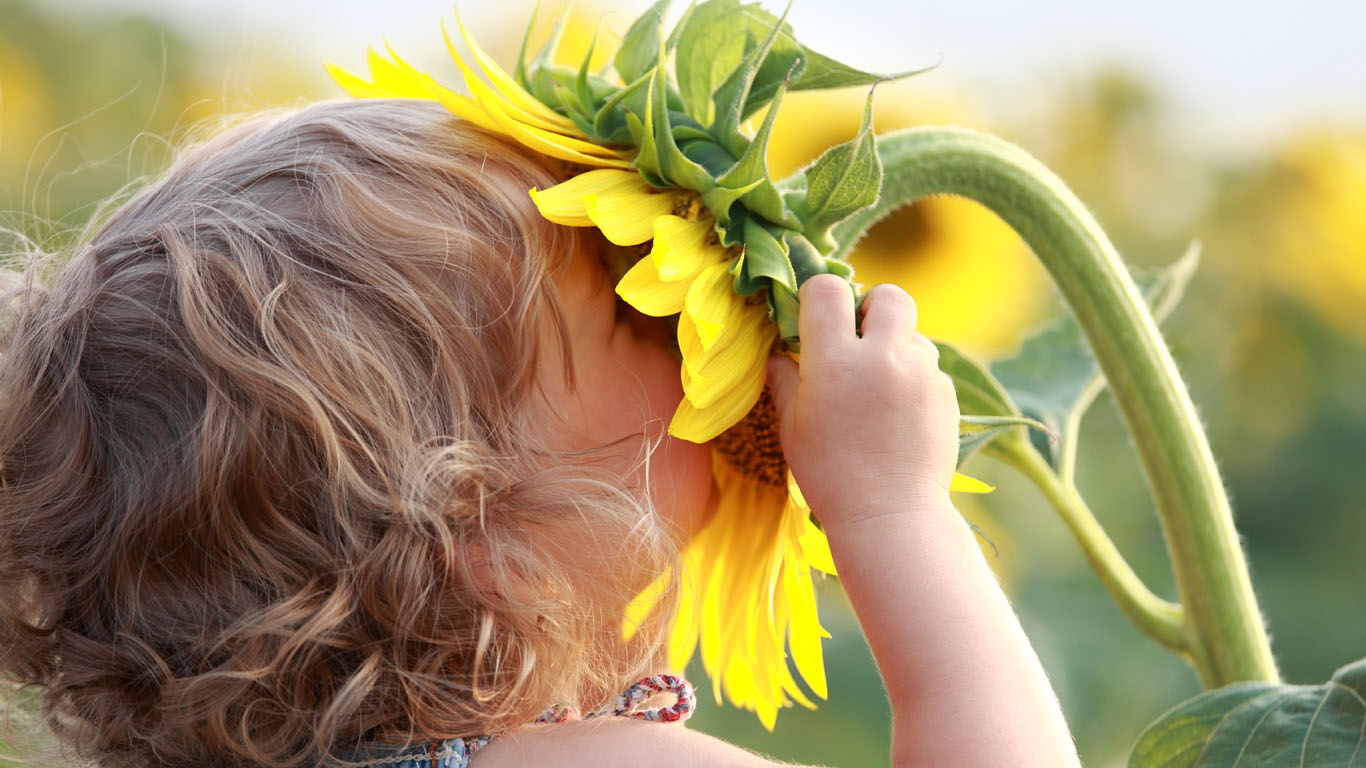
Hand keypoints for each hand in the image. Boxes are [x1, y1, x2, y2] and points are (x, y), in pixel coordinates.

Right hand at [766, 275, 959, 525]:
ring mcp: (921, 374)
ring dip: (897, 348)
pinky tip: (900, 416)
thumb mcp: (793, 428)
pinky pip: (929, 368)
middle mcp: (883, 356)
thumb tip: (777, 354)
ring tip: (881, 388)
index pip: (828, 290)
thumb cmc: (829, 475)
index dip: (819, 297)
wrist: (890, 515)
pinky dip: (914, 380)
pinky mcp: (946, 394)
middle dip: (872, 308)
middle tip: (860, 340)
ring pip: (914, 334)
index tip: (815, 319)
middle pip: (889, 296)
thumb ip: (785, 381)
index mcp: (835, 361)